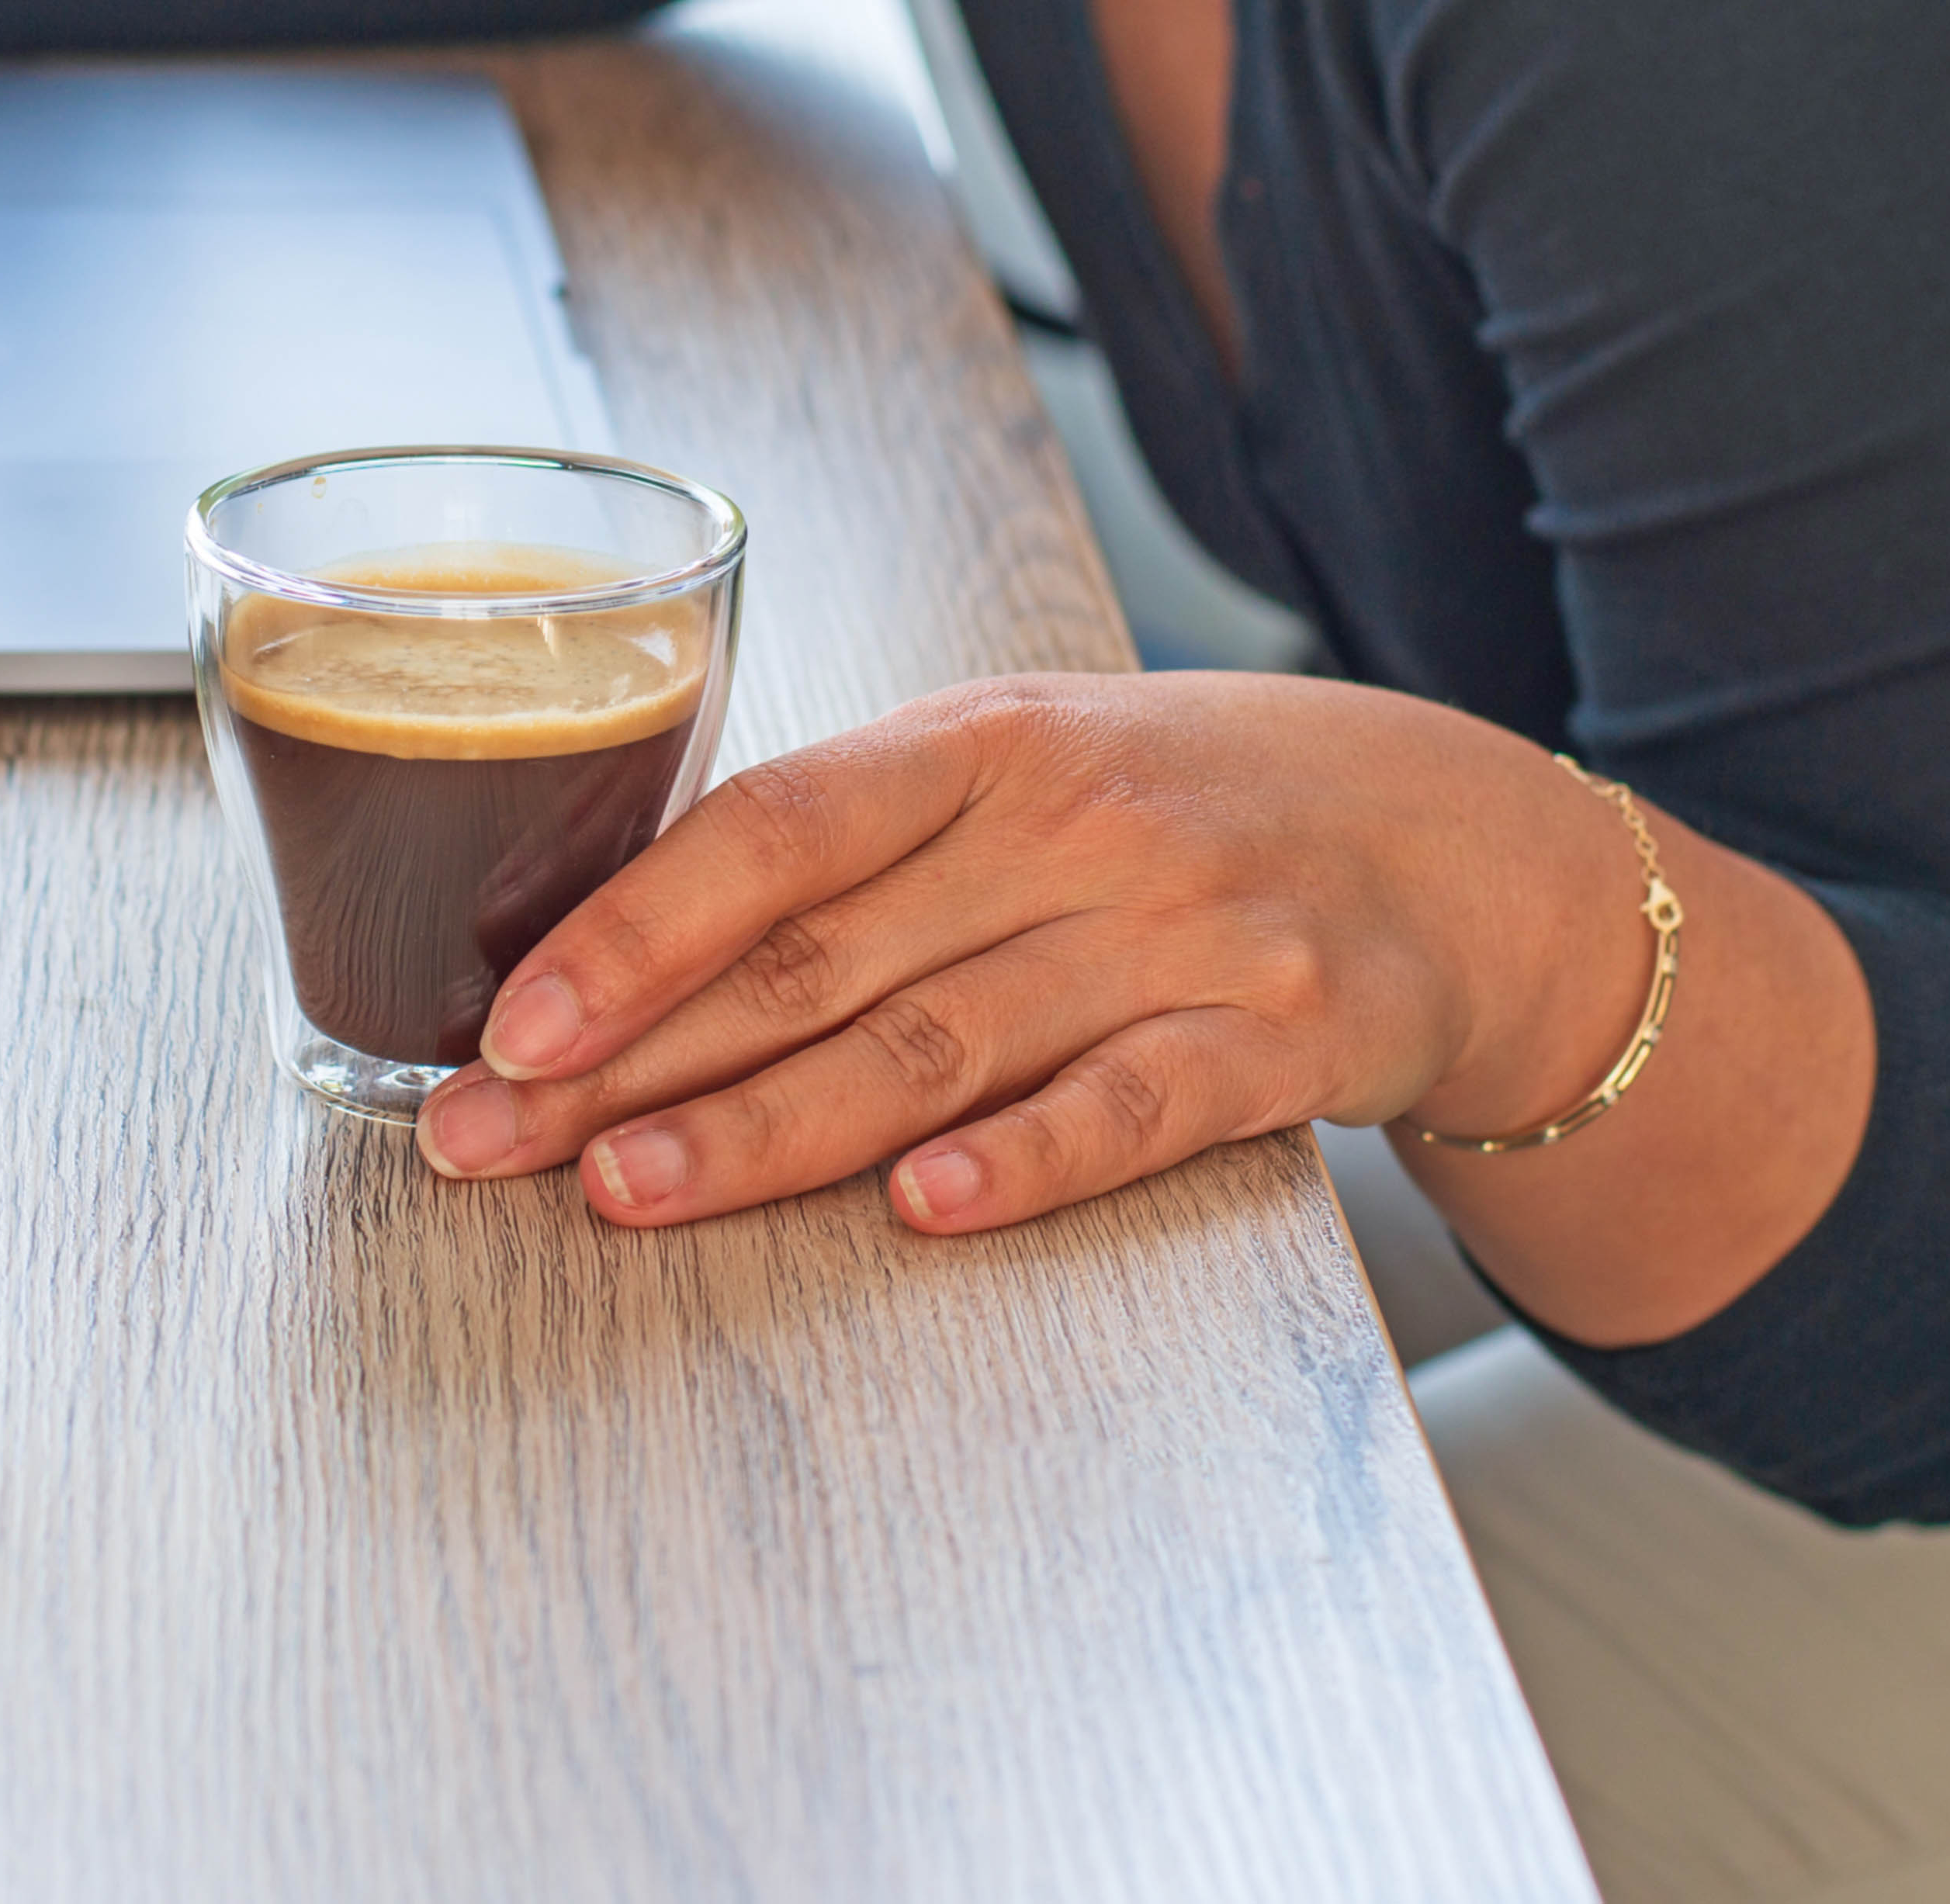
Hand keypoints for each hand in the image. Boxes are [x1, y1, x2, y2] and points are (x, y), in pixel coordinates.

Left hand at [412, 672, 1656, 1238]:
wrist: (1456, 844)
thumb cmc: (1180, 807)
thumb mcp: (1021, 766)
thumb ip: (857, 842)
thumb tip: (617, 947)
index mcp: (983, 738)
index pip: (772, 828)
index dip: (630, 927)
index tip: (509, 1019)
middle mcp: (1075, 823)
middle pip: (822, 955)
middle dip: (637, 1060)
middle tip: (492, 1140)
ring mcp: (1183, 931)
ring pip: (939, 1044)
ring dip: (769, 1129)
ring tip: (629, 1191)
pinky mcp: (1281, 1040)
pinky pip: (1132, 1107)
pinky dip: (1024, 1161)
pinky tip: (919, 1211)